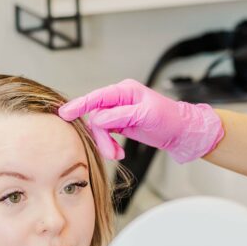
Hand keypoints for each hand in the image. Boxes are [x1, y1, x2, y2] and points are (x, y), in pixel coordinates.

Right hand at [58, 78, 222, 163]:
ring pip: (99, 128)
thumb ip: (120, 116)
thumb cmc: (169, 119)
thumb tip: (97, 118)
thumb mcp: (146, 115)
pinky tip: (118, 152)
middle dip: (100, 137)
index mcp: (125, 91)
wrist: (182, 132)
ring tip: (116, 154)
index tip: (64, 113)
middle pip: (96, 117)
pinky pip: (105, 135)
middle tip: (110, 153)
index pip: (97, 97)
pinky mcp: (121, 124)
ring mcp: (119, 113)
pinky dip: (109, 145)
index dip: (80, 105)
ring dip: (105, 144)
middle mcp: (119, 100)